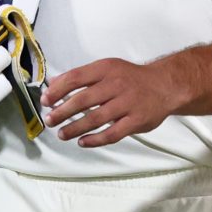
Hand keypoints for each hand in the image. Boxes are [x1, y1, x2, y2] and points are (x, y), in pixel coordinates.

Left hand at [42, 56, 187, 145]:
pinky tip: (83, 142)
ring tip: (62, 134)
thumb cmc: (131, 78)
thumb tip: (53, 84)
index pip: (75, 78)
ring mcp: (127, 104)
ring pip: (95, 119)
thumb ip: (82, 76)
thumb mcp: (107, 68)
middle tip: (50, 120)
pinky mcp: (136, 121)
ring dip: (75, 128)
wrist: (165, 85)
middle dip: (62, 112)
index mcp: (106, 69)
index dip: (58, 90)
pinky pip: (112, 134)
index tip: (46, 100)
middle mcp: (116, 85)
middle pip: (82, 100)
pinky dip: (95, 139)